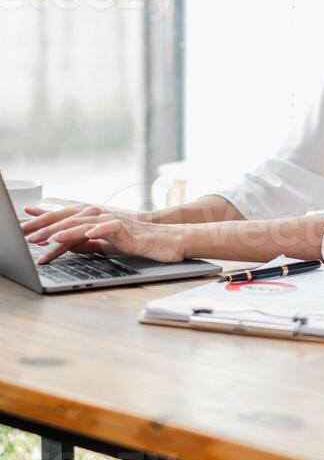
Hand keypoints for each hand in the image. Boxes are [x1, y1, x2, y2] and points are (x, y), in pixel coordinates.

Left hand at [21, 205, 185, 263]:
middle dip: (46, 227)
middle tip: (26, 236)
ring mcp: (113, 220)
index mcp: (93, 218)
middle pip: (69, 219)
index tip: (22, 225)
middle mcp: (101, 215)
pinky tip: (86, 236)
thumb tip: (65, 244)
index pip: (63, 218)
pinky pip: (110, 227)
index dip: (42, 220)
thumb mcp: (104, 243)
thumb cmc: (135, 241)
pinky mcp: (127, 228)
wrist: (165, 239)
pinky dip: (98, 231)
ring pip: (85, 223)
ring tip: (49, 239)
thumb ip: (85, 241)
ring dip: (66, 231)